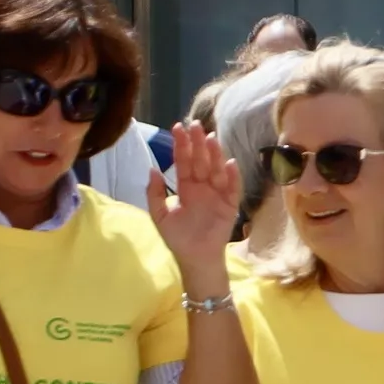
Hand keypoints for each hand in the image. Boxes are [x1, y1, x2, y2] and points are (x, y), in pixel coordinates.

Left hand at [146, 140, 240, 286]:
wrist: (195, 259)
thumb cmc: (177, 238)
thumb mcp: (159, 215)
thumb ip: (155, 193)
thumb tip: (152, 169)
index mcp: (186, 188)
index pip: (183, 162)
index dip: (181, 146)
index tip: (178, 127)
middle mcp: (202, 188)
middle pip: (200, 161)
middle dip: (197, 143)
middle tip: (195, 124)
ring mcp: (217, 195)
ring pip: (215, 171)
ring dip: (214, 155)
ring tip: (211, 138)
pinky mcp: (230, 206)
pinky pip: (232, 189)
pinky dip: (231, 177)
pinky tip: (229, 164)